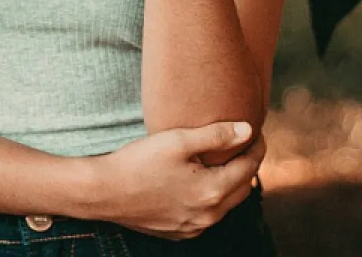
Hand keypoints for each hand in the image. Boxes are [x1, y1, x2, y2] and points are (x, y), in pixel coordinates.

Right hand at [90, 121, 262, 241]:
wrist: (105, 192)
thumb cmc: (139, 161)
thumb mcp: (177, 140)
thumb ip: (216, 135)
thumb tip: (248, 130)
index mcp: (211, 192)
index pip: (248, 167)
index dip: (256, 146)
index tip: (256, 129)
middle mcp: (207, 216)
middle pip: (242, 188)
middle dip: (248, 164)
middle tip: (246, 142)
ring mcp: (193, 227)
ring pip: (226, 203)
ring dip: (231, 182)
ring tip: (227, 158)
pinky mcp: (179, 231)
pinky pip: (207, 214)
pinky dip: (213, 196)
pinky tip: (203, 179)